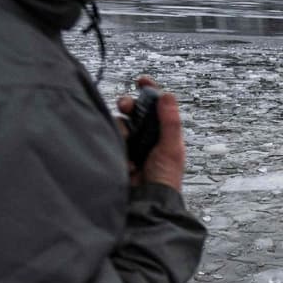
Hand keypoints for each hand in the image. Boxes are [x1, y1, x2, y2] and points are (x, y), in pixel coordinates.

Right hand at [115, 74, 184, 191]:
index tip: (141, 80)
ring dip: (123, 129)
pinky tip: (125, 157)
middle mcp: (146, 136)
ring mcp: (131, 145)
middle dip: (128, 104)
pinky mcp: (117, 152)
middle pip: (133, 110)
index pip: (155, 106)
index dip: (148, 91)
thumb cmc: (165, 180)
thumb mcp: (172, 148)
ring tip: (128, 143)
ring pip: (120, 123)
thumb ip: (170, 122)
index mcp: (163, 132)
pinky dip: (115, 142)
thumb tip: (167, 95)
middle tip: (125, 105)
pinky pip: (110, 137)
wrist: (147, 202)